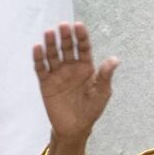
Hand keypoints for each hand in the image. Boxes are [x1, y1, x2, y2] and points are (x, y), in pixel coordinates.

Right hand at [32, 22, 119, 144]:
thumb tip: (115, 59)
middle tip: (63, 26)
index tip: (78, 26)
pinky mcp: (46, 83)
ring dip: (51, 44)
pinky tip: (38, 48)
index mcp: (85, 67)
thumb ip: (106, 75)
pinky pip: (41, 68)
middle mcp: (70, 67)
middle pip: (67, 48)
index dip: (81, 37)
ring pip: (53, 55)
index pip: (83, 48)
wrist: (75, 128)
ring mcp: (57, 74)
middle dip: (65, 37)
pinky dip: (39, 58)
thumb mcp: (102, 93)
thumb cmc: (91, 110)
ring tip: (49, 33)